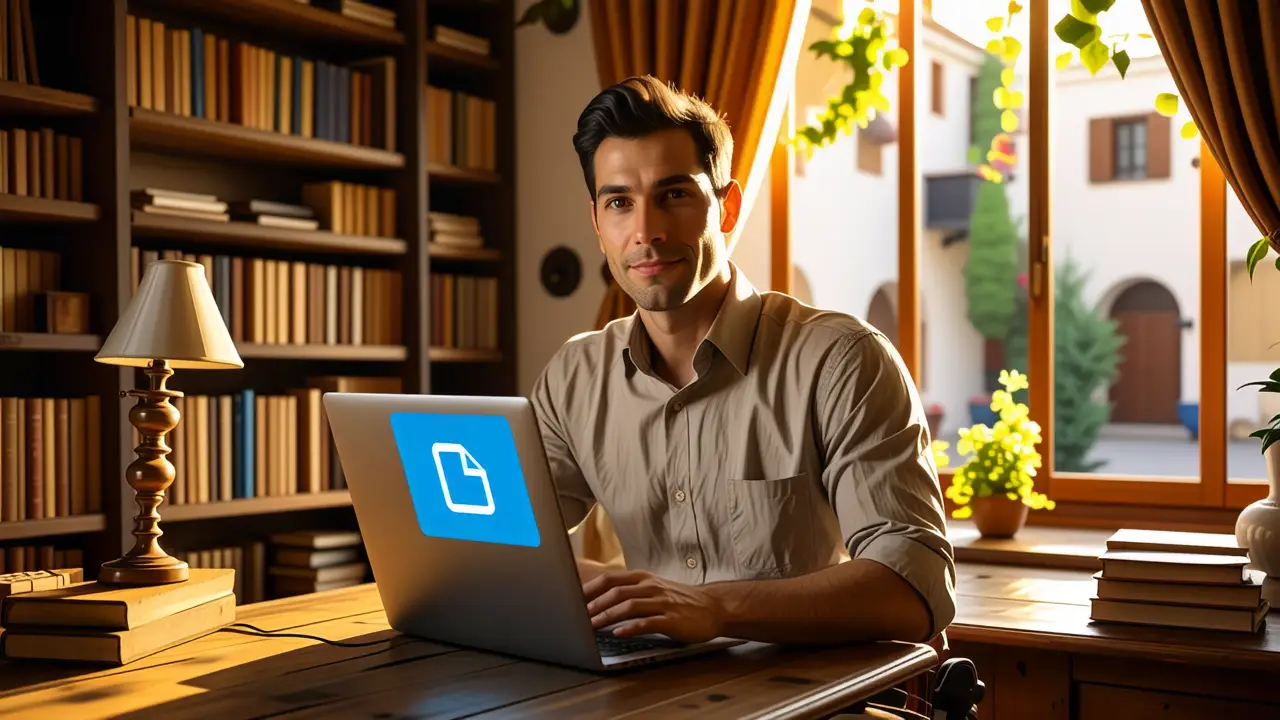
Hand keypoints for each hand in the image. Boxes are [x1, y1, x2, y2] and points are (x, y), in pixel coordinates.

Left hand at [583, 569, 725, 642]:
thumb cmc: (680, 600)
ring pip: (629, 605)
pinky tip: (618, 634)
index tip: (572, 598)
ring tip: (591, 626)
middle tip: (576, 616)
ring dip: (608, 616)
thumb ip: (632, 591)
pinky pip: (648, 622)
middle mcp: (651, 587)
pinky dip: (631, 627)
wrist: (713, 607)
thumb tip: (602, 600)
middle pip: (616, 591)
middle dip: (594, 604)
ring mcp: (662, 602)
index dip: (590, 588)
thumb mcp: (655, 589)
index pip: (610, 579)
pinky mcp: (671, 619)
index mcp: (644, 579)